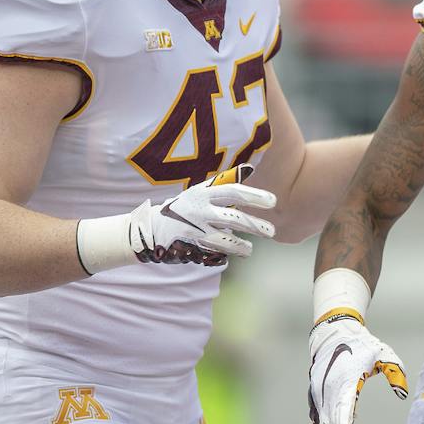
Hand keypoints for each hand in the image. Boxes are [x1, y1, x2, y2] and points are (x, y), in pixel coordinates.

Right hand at [129, 164, 274, 264]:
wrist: (150, 228)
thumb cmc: (185, 206)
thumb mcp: (200, 191)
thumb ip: (224, 184)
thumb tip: (249, 169)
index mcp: (202, 193)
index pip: (232, 192)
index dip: (254, 196)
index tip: (273, 201)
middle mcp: (198, 211)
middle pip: (232, 219)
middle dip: (255, 225)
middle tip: (271, 231)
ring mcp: (194, 230)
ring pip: (224, 240)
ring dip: (241, 245)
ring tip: (250, 249)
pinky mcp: (190, 247)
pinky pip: (213, 253)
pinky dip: (225, 253)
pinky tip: (235, 254)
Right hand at [307, 313, 408, 423]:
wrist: (333, 336)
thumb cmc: (362, 346)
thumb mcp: (383, 353)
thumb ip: (395, 371)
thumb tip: (402, 393)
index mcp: (345, 376)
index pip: (343, 401)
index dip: (344, 419)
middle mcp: (328, 387)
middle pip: (333, 420)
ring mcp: (319, 394)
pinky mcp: (317, 399)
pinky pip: (321, 422)